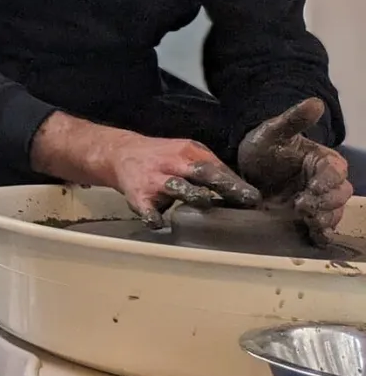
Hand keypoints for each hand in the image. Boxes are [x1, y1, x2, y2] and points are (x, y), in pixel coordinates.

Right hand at [104, 132, 260, 227]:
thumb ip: (211, 169)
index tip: (254, 198)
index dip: (235, 183)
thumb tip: (243, 191)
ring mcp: (154, 180)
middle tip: (246, 199)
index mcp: (188, 152)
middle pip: (201, 172)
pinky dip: (154, 216)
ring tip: (207, 202)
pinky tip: (160, 223)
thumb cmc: (164, 158)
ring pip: (176, 186)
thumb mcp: (187, 154)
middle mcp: (173, 164)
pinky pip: (147, 208)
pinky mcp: (139, 196)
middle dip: (224, 185)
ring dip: (193, 194)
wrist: (121, 154)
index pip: (216, 167)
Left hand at [238, 98, 354, 242]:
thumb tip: (315, 102)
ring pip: (333, 213)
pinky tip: (316, 236)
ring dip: (323, 218)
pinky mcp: (308, 217)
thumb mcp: (274, 131)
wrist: (248, 168)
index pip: (336, 172)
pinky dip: (322, 234)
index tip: (312, 187)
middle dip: (324, 202)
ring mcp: (318, 201)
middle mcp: (326, 182)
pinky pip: (324, 229)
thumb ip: (294, 119)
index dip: (327, 181)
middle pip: (339, 195)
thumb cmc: (264, 147)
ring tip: (306, 220)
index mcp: (324, 161)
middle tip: (302, 205)